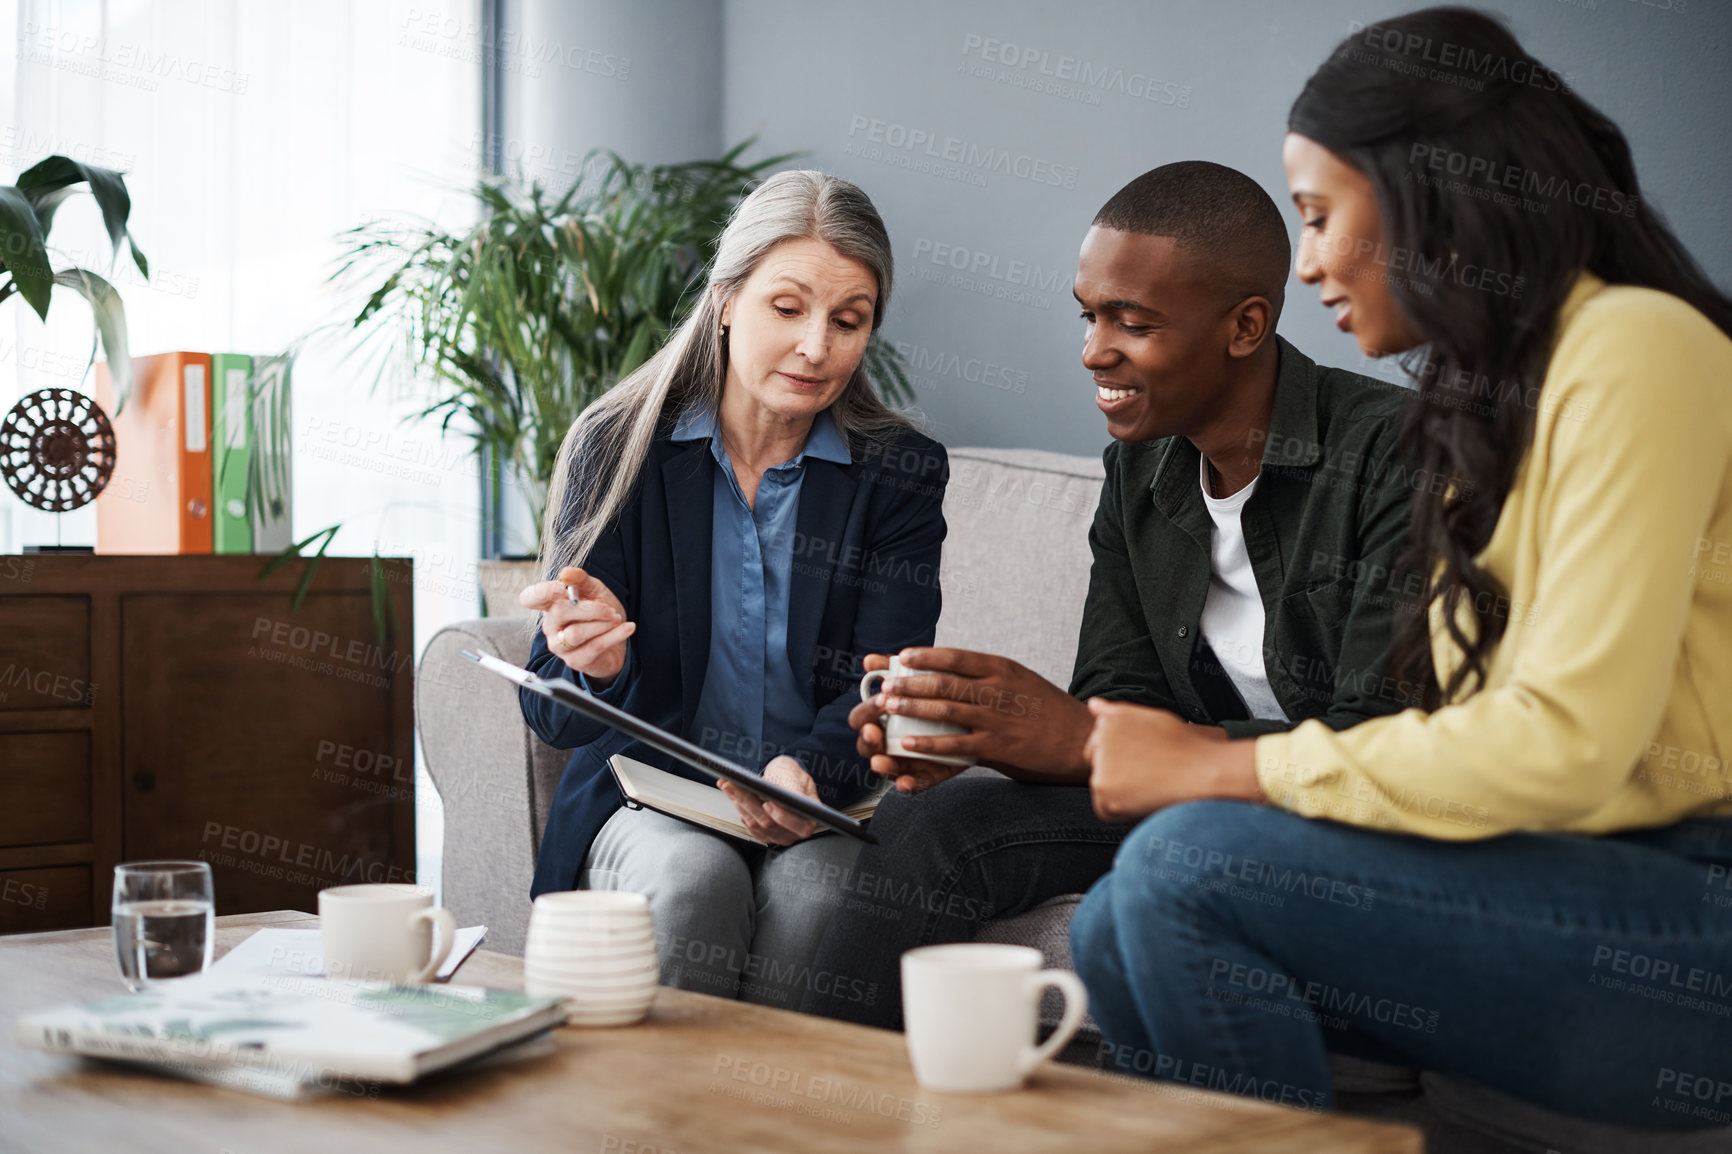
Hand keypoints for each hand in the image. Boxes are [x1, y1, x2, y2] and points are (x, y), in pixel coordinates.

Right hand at [519, 566, 634, 682]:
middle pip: (559, 613)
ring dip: (602, 624)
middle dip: (590, 609)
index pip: (530, 597)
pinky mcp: (575, 661)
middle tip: (610, 610)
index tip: (562, 588)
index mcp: (550, 605)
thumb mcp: (595, 591)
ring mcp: (559, 645)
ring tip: (616, 619)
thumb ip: (581, 580)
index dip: (542, 592)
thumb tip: (565, 572)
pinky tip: (628, 627)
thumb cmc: (601, 613)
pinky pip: (594, 647)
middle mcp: (550, 626)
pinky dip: (614, 635)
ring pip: (576, 633)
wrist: (617, 640)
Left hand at [719, 756, 819, 845]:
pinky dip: (738, 806)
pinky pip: (747, 823)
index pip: (800, 825)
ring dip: (738, 801)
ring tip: (727, 784)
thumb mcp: (797, 776)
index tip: (768, 803)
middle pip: (769, 822)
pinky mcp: (762, 834)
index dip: (783, 816)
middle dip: (748, 802)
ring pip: (754, 822)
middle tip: (734, 786)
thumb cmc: (791, 776)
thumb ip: (796, 788)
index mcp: (809, 818)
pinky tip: (731, 792)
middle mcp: (794, 831)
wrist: (781, 779)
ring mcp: (777, 835)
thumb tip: (792, 797)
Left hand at [846, 648, 1092, 788]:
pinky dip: (930, 744)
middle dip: (909, 682)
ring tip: (887, 708)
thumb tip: (953, 672)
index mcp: (1003, 668)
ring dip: (912, 708)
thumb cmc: (1048, 711)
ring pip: (945, 709)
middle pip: (944, 681)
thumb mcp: (1021, 681)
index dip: (925, 655)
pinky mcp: (998, 747)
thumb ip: (989, 677)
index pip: (955, 656)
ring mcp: (998, 718)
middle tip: (884, 685)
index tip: (902, 656)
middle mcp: (999, 689)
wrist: (1083, 740)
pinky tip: (908, 744)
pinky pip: (956, 744)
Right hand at [846, 655, 964, 794]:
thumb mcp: (917, 682)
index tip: (880, 701)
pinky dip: (908, 783)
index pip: (861, 717)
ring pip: (887, 765)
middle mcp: (888, 740)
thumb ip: (894, 672)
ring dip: (882, 764)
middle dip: (868, 739)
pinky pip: (914, 782)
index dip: (866, 712)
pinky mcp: (926, 773)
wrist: (971, 719)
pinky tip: (905, 782)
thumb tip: (870, 660)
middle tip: (874, 731)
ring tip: (880, 761)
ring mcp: (905, 758)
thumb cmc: (933, 698)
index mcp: (882, 718)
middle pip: (868, 744)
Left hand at [1084, 699, 1262, 821]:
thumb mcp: (1151, 718)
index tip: (1146, 761)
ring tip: (1150, 785)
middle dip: (1114, 772)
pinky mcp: (1103, 788)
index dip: (1124, 758)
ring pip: (1101, 786)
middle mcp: (1101, 738)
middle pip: (1096, 764)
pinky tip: (1145, 801)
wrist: (1203, 772)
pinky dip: (1121, 811)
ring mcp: (1100, 762)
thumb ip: (1117, 713)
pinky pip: (1104, 809)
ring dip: (1119, 792)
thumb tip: (1092, 704)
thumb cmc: (1183, 746)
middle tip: (1149, 775)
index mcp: (1110, 720)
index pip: (1098, 744)